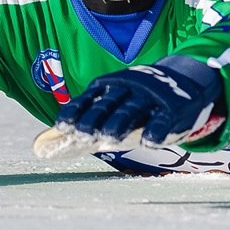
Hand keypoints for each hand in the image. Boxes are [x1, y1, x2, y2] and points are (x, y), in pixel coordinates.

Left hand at [51, 57, 223, 150]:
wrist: (184, 80)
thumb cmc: (138, 101)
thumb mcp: (115, 104)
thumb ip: (88, 123)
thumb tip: (45, 148)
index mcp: (110, 86)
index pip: (89, 99)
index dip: (76, 111)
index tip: (62, 126)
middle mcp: (128, 89)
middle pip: (108, 104)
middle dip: (95, 118)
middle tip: (82, 134)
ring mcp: (150, 97)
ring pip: (132, 110)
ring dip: (120, 124)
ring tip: (109, 139)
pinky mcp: (172, 109)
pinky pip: (162, 120)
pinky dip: (155, 130)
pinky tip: (148, 142)